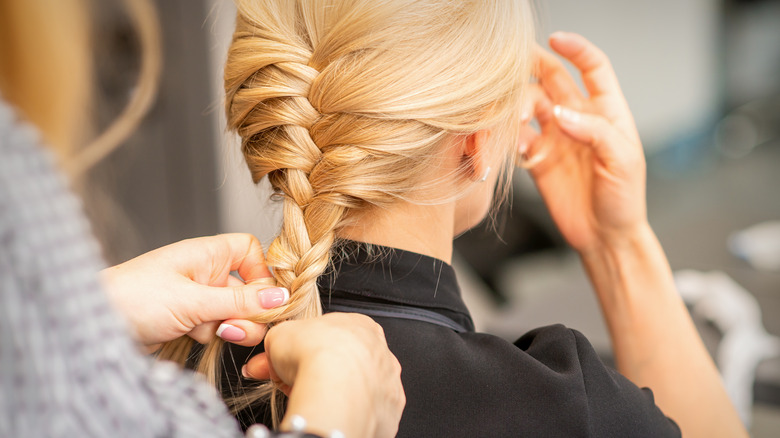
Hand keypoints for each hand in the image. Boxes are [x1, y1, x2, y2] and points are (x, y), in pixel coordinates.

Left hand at [101, 233, 288, 348]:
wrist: (91, 325)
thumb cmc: (133, 298)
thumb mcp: (194, 300)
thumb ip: (240, 301)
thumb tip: (280, 297)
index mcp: (206, 253)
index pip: (250, 251)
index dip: (262, 272)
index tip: (265, 297)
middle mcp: (203, 272)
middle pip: (247, 288)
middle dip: (248, 310)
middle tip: (238, 328)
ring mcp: (195, 297)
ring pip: (234, 312)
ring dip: (231, 326)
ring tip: (215, 333)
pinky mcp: (186, 320)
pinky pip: (216, 327)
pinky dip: (211, 335)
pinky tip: (191, 337)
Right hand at [244, 313, 404, 437]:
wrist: (335, 388)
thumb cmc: (316, 354)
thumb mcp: (281, 333)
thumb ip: (280, 338)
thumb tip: (274, 345)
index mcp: (359, 325)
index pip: (329, 336)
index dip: (302, 351)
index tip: (285, 362)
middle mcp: (380, 351)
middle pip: (343, 362)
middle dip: (314, 372)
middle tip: (288, 382)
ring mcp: (387, 382)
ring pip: (356, 388)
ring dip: (332, 392)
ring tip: (308, 398)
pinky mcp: (389, 411)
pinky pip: (364, 411)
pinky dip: (347, 413)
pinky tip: (329, 412)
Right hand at [520, 32, 647, 252]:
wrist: (606, 237)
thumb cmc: (625, 199)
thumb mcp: (622, 162)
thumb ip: (595, 132)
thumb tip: (561, 113)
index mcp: (606, 112)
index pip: (592, 68)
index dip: (576, 50)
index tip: (556, 39)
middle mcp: (578, 119)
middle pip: (552, 80)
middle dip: (533, 68)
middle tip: (511, 66)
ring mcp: (556, 137)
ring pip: (529, 105)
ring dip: (517, 105)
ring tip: (515, 119)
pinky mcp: (537, 159)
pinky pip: (516, 137)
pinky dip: (508, 135)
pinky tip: (511, 145)